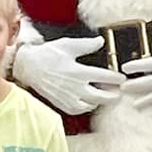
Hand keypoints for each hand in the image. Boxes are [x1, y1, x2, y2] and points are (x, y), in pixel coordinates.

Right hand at [9, 37, 125, 115]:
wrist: (28, 67)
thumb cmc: (47, 55)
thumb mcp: (68, 45)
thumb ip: (86, 45)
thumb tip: (101, 41)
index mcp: (78, 72)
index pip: (104, 77)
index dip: (116, 78)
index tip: (122, 78)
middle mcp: (75, 87)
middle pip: (101, 97)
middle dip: (113, 96)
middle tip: (119, 93)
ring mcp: (68, 97)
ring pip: (91, 105)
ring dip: (100, 102)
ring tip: (106, 97)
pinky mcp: (62, 104)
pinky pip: (78, 110)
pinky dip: (86, 107)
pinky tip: (89, 102)